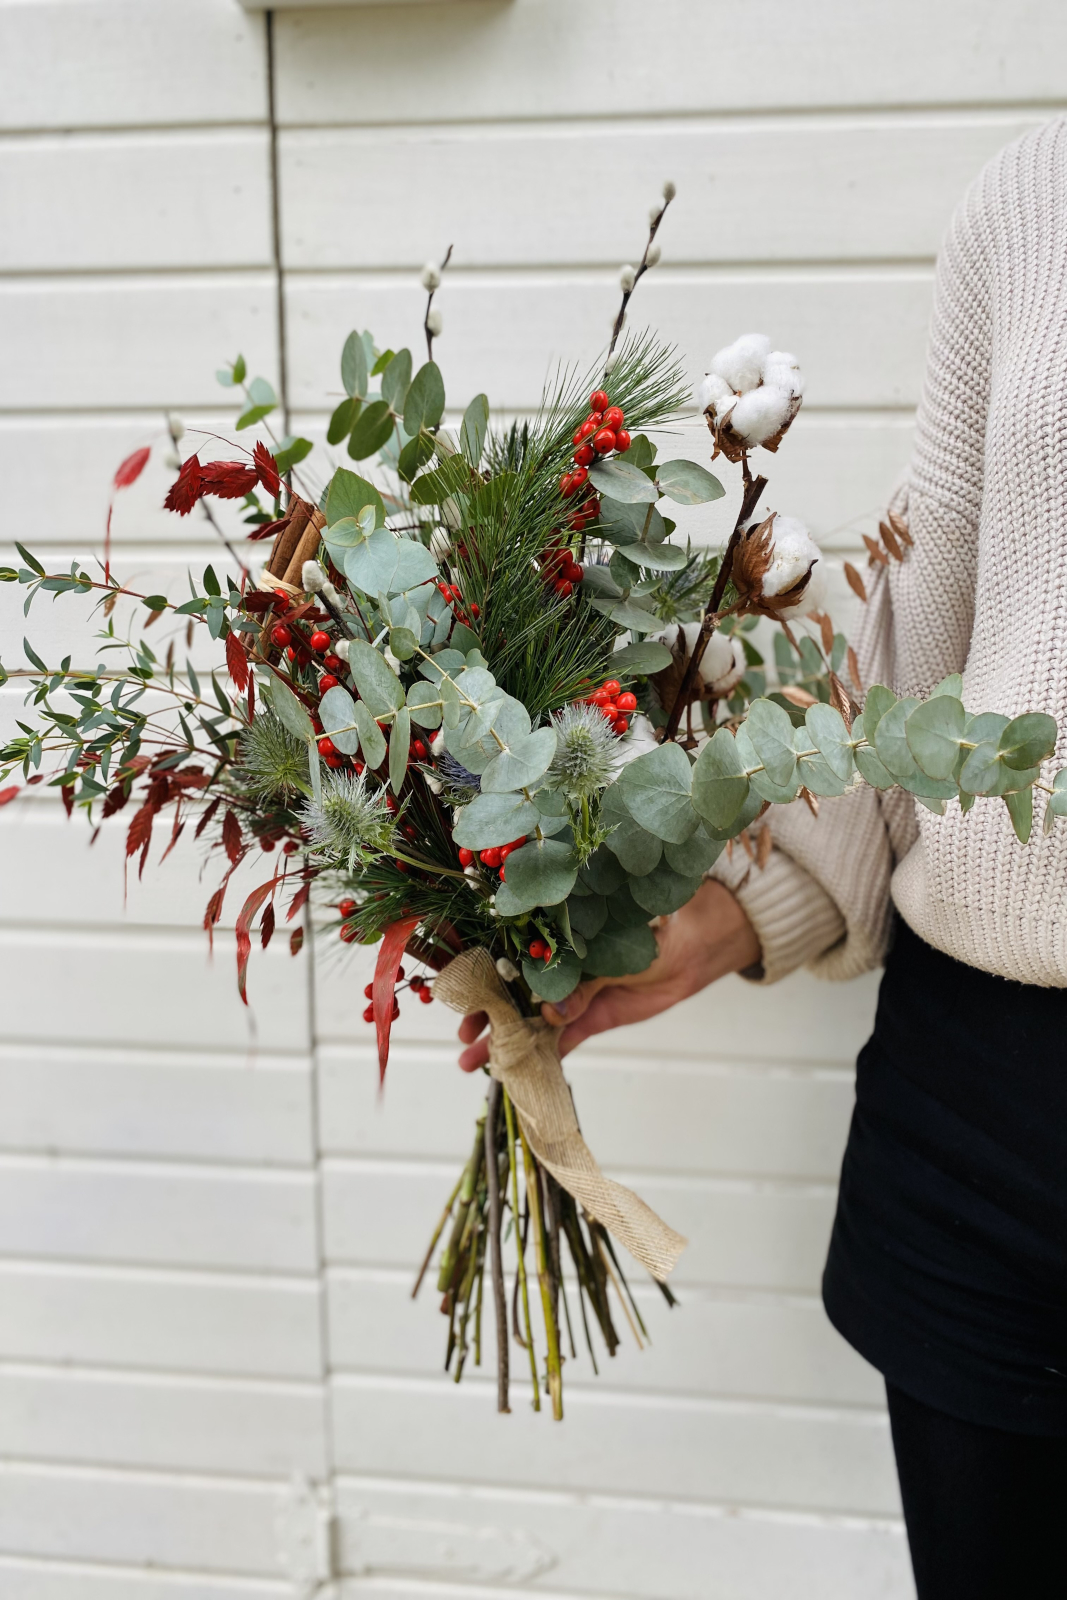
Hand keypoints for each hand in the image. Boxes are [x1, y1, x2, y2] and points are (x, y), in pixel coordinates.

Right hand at [456, 879, 759, 1071]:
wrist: (696, 941)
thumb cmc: (652, 919)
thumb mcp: (611, 947)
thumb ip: (581, 981)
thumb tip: (551, 1014)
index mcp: (553, 932)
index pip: (506, 955)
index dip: (481, 975)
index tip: (460, 994)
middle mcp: (556, 964)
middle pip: (510, 993)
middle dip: (484, 1016)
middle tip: (464, 1038)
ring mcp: (574, 993)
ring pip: (529, 1021)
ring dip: (504, 1042)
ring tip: (474, 1062)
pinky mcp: (594, 1018)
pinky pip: (562, 1040)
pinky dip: (541, 1056)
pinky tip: (518, 1071)